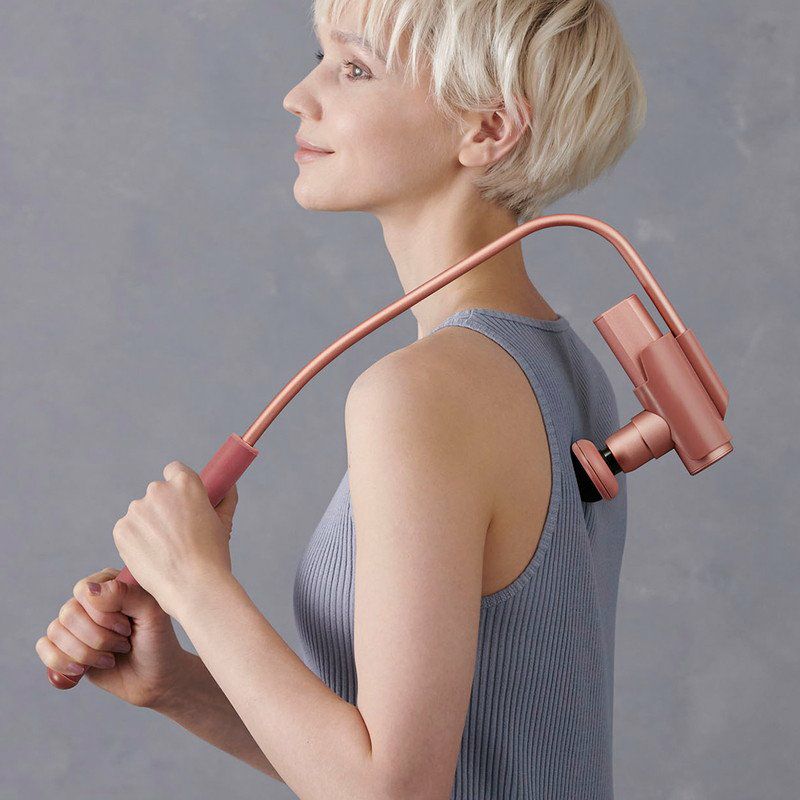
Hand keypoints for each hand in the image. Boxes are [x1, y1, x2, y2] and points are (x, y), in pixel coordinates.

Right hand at [36, 567, 187, 707]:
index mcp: (110, 583)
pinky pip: (44, 647)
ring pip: (56, 631)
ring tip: (110, 658)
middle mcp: (90, 600)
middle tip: (123, 644)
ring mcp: (76, 623)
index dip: (103, 615)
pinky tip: (83, 669)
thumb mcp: (152, 614)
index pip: (85, 590)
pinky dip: (61, 661)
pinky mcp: (65, 646)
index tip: (128, 628)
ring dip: (86, 652)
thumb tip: (89, 590)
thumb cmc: (157, 641)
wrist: (154, 677)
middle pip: (69, 613)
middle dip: (97, 637)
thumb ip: (127, 594)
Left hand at [111, 461, 238, 618]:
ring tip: (165, 551)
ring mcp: (138, 509)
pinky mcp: (122, 528)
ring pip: (141, 513)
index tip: (180, 502)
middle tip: (175, 534)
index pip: (173, 470)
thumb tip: (229, 485)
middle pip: (156, 493)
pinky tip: (151, 556)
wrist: (193, 585)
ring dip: (148, 525)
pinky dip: (136, 540)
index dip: (177, 487)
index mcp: (186, 483)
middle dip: (163, 508)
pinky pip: (128, 530)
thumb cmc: (213, 556)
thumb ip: (225, 499)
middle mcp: (159, 490)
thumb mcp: (224, 523)